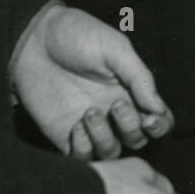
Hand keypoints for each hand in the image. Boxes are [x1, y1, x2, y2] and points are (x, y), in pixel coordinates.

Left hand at [10, 0, 173, 157]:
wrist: (34, 41)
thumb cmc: (78, 36)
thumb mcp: (116, 48)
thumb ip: (139, 77)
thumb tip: (158, 108)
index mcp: (132, 90)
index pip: (159, 119)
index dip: (160, 125)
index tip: (149, 117)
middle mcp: (114, 112)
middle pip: (138, 139)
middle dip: (131, 128)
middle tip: (115, 105)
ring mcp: (91, 125)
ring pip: (112, 151)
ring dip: (105, 137)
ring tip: (89, 112)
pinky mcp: (65, 135)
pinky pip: (82, 157)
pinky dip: (84, 148)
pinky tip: (76, 125)